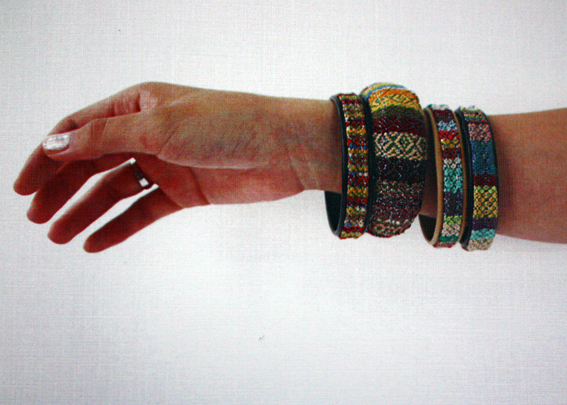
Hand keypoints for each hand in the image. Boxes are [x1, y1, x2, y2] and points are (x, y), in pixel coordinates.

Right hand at [14, 82, 339, 251]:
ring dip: (86, 211)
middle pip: (92, 162)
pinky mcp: (185, 191)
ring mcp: (166, 163)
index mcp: (137, 106)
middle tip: (37, 218)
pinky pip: (143, 210)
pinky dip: (120, 226)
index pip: (78, 130)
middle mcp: (147, 134)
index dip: (47, 157)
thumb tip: (54, 144)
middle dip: (62, 189)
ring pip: (115, 189)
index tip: (23, 186)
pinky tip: (95, 243)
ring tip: (59, 236)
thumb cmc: (229, 124)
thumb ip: (105, 138)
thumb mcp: (160, 127)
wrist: (284, 149)